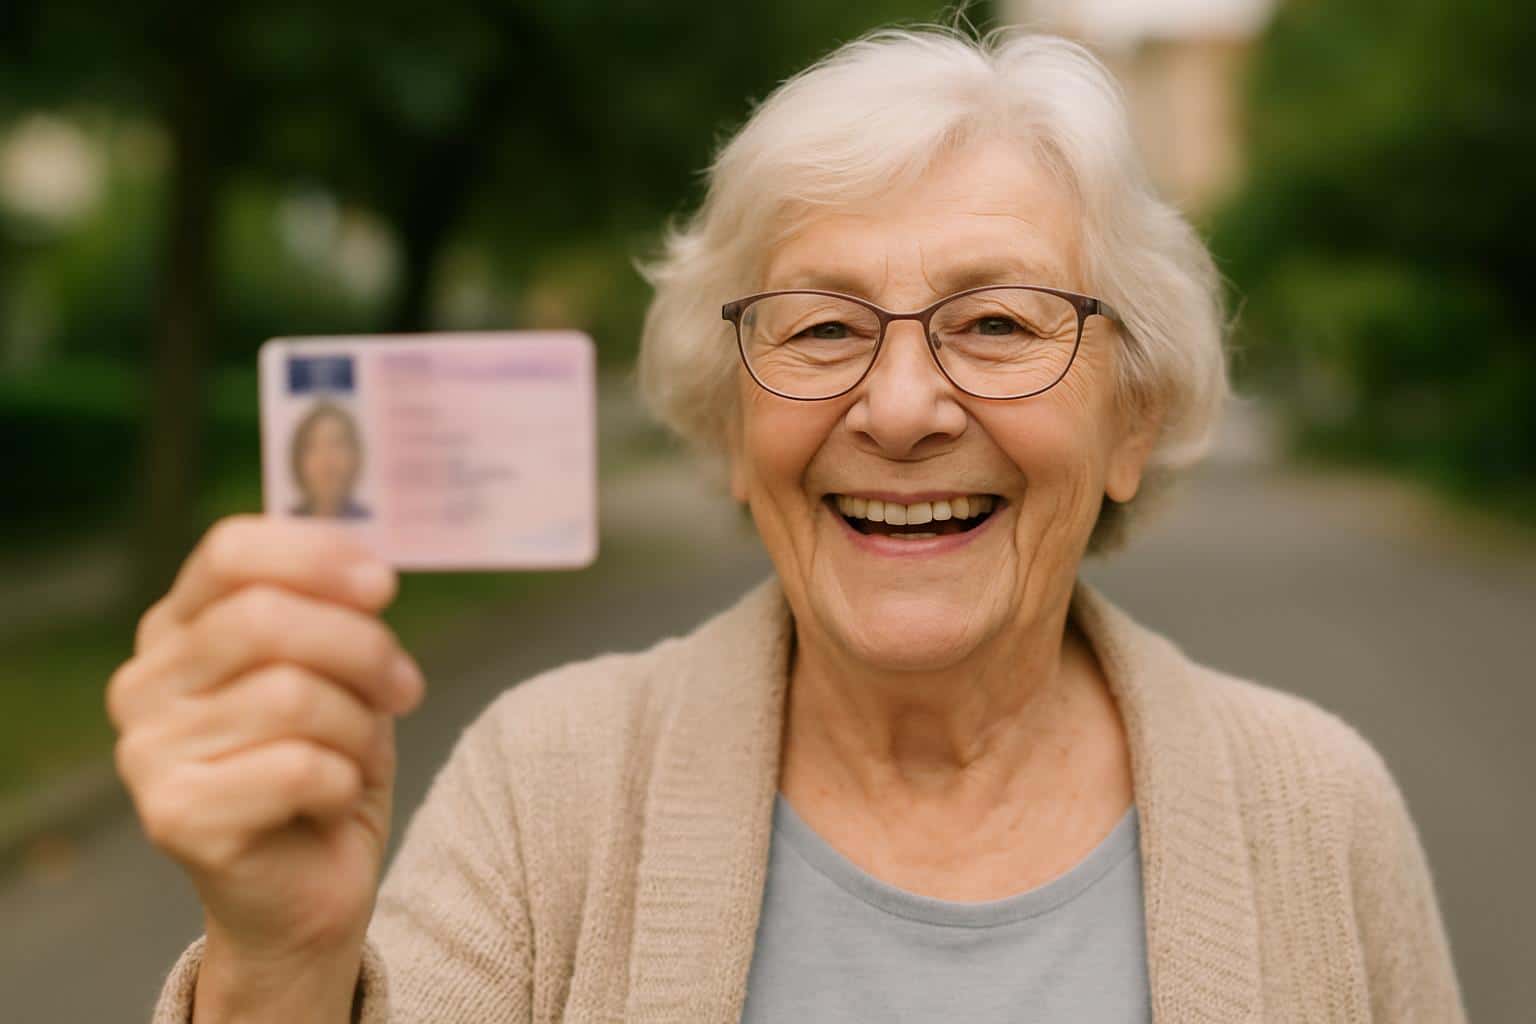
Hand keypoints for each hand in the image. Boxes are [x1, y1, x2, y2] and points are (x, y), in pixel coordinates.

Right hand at [108, 516, 423, 1013]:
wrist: (307, 892)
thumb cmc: (326, 768)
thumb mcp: (341, 675)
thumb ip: (338, 615)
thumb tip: (370, 575)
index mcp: (179, 629)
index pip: (232, 551)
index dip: (316, 555)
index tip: (383, 585)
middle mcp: (146, 683)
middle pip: (266, 619)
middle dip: (362, 649)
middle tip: (405, 688)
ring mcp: (148, 751)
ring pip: (291, 696)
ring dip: (359, 728)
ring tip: (363, 756)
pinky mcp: (174, 816)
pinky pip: (297, 768)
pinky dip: (344, 781)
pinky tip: (333, 799)